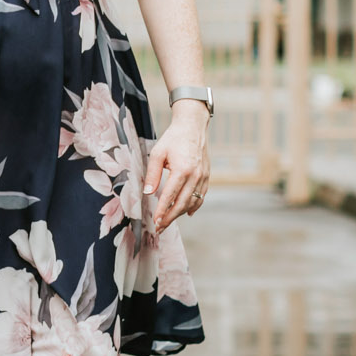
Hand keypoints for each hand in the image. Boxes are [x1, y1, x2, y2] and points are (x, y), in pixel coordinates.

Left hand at [144, 101, 209, 234]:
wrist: (193, 127)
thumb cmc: (173, 139)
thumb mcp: (157, 153)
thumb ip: (153, 174)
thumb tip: (148, 193)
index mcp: (182, 170)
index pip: (170, 196)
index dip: (162, 211)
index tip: (156, 221)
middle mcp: (195, 176)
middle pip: (183, 203)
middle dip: (170, 217)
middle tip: (160, 227)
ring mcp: (203, 177)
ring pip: (193, 202)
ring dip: (180, 213)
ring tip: (168, 221)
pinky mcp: (207, 176)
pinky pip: (201, 196)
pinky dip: (194, 206)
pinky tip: (187, 213)